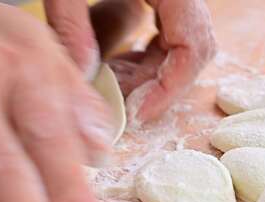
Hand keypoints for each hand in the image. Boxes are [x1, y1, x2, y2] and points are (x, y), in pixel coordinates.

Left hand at [46, 0, 215, 123]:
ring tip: (101, 80)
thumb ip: (70, 23)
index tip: (138, 114)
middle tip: (111, 100)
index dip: (170, 88)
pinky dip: (130, 47)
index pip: (194, 46)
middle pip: (184, 49)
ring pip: (169, 40)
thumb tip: (82, 76)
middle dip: (148, 82)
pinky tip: (100, 54)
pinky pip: (154, 26)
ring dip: (137, 67)